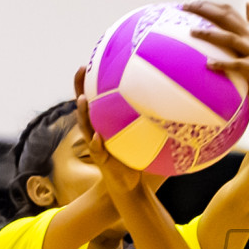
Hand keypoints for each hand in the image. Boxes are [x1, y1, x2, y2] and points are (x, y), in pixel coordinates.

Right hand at [74, 66, 141, 196]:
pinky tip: (97, 137)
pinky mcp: (101, 160)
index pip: (93, 98)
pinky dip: (96, 144)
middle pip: (83, 107)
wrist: (127, 184)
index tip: (88, 63)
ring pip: (85, 127)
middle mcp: (94, 131)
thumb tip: (169, 103)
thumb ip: (146, 121)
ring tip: (82, 100)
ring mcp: (95, 145)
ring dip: (83, 114)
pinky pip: (97, 151)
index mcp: (102, 123)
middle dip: (79, 88)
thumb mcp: (139, 136)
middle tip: (81, 70)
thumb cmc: (134, 157)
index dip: (88, 82)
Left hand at [184, 0, 248, 109]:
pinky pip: (235, 66)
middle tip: (185, 6)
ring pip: (229, 38)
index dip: (209, 4)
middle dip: (204, 9)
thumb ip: (237, 44)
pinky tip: (208, 64)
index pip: (227, 11)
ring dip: (209, 33)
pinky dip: (221, 64)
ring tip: (191, 32)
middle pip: (226, 17)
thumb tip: (215, 42)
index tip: (191, 2)